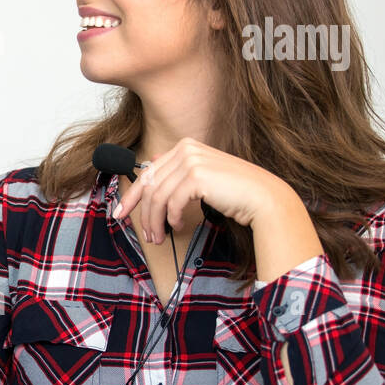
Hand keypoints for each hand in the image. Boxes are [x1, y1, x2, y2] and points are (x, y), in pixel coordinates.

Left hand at [114, 137, 292, 244]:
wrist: (263, 197)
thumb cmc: (234, 191)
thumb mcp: (202, 177)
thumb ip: (178, 171)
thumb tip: (151, 165)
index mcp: (185, 146)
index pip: (148, 172)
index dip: (132, 196)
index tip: (122, 213)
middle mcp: (186, 149)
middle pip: (149, 185)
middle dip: (142, 214)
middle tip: (144, 234)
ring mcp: (191, 161)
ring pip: (157, 197)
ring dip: (155, 222)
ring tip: (158, 238)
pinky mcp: (196, 176)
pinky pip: (172, 203)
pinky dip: (171, 219)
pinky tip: (177, 226)